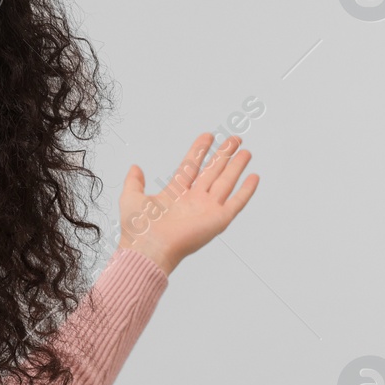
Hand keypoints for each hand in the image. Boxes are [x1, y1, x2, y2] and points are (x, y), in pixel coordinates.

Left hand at [117, 133, 258, 275]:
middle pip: (213, 171)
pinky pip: (236, 202)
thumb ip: (134, 182)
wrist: (149, 249)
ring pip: (226, 181)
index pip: (191, 165)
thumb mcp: (131, 198)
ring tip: (245, 151)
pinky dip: (246, 190)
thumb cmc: (138, 230)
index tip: (208, 135)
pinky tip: (253, 177)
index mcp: (175, 193)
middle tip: (234, 139)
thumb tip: (135, 168)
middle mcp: (193, 200)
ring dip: (236, 166)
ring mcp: (207, 209)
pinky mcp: (218, 220)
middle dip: (224, 154)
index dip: (199, 150)